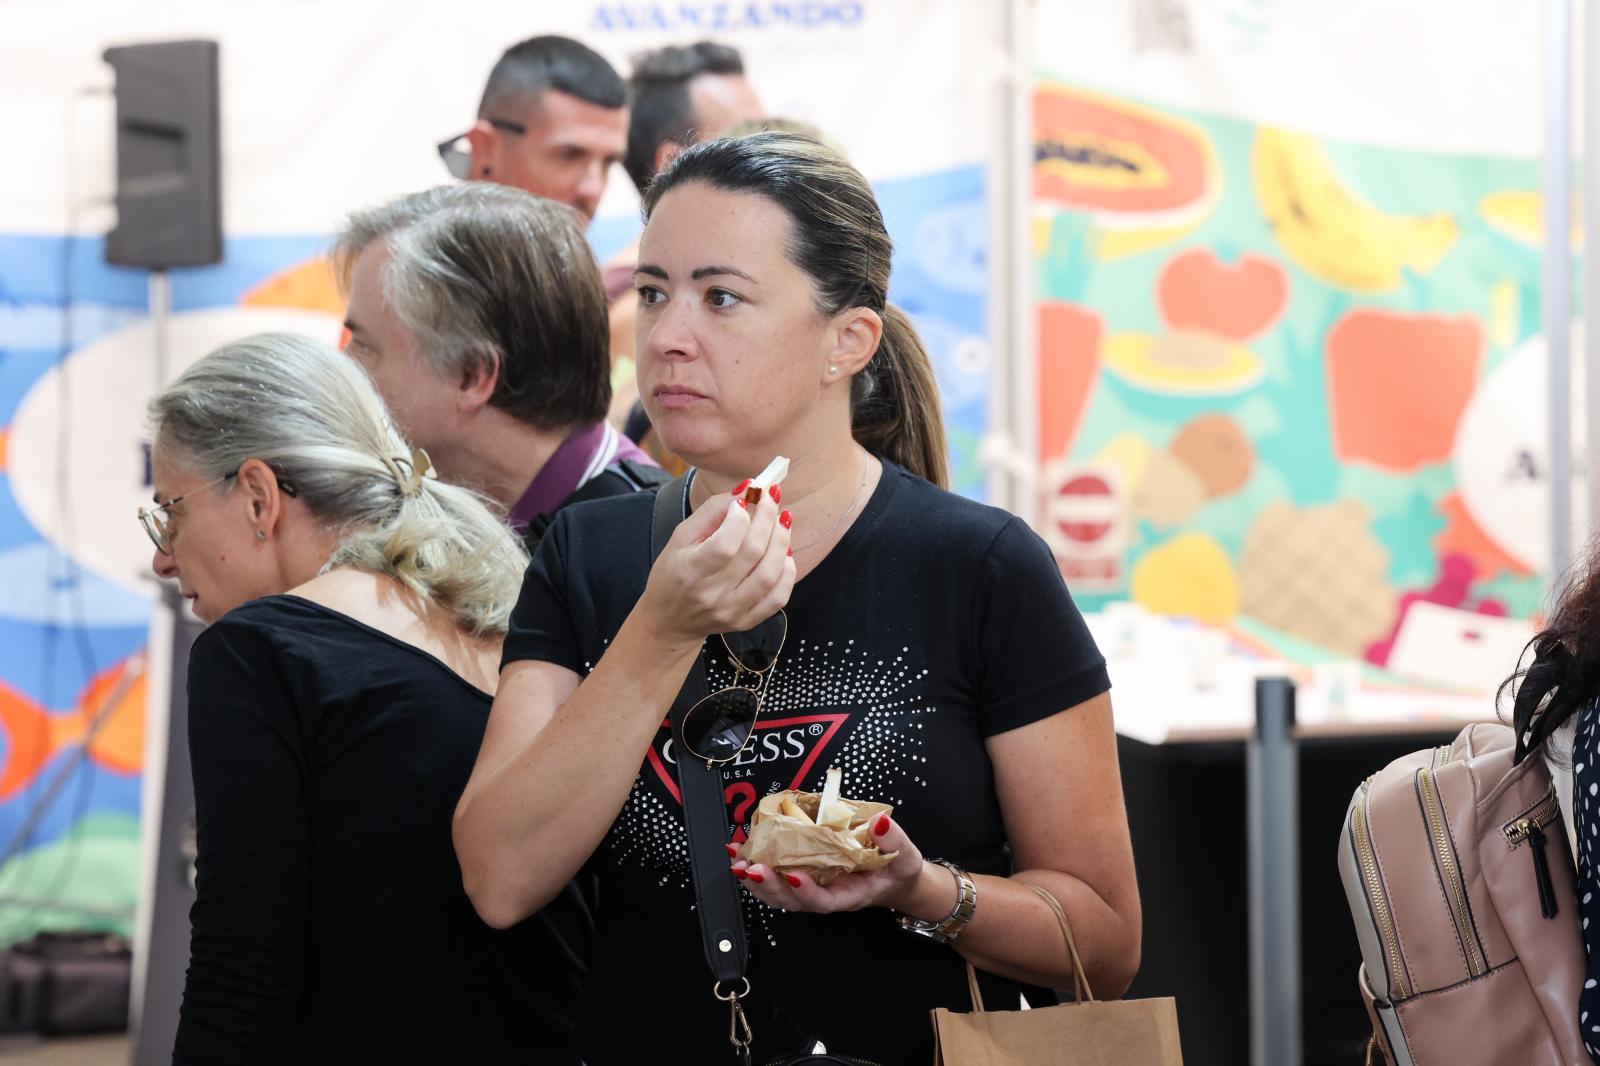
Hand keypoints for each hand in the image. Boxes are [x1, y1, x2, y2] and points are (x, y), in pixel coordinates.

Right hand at [638, 482, 793, 645]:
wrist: (670, 620)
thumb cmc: (674, 572)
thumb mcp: (681, 536)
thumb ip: (712, 511)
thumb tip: (744, 491)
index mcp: (691, 571)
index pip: (725, 543)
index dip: (740, 517)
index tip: (743, 500)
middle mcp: (712, 594)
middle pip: (753, 553)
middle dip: (767, 519)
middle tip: (771, 499)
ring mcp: (732, 611)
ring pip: (770, 574)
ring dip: (782, 541)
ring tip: (782, 521)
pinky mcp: (746, 621)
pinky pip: (778, 597)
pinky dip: (787, 571)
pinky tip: (783, 553)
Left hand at [729, 814, 936, 914]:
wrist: (895, 880)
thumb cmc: (898, 870)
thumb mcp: (905, 856)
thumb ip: (894, 840)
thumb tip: (880, 822)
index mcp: (850, 895)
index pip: (825, 901)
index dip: (808, 892)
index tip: (794, 876)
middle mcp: (826, 896)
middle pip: (793, 901)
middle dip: (769, 886)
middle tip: (750, 867)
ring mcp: (813, 888)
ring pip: (779, 893)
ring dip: (755, 878)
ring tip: (737, 860)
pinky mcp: (804, 876)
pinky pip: (778, 878)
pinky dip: (758, 867)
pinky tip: (743, 852)